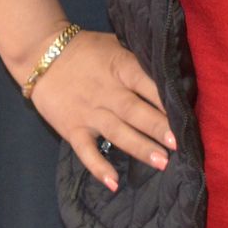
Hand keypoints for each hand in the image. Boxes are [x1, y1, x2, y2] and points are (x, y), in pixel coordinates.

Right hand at [27, 30, 176, 193]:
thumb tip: (170, 73)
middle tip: (179, 144)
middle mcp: (107, 92)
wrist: (41, 53)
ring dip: (139, 147)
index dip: (166, 100)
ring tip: (161, 162)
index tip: (186, 114)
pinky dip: (98, 166)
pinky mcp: (72, 128)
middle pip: (135, 111)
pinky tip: (113, 182)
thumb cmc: (87, 49)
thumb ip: (138, 60)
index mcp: (120, 67)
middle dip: (158, 127)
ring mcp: (89, 112)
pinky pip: (86, 150)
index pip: (147, 83)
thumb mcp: (116, 44)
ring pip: (117, 132)